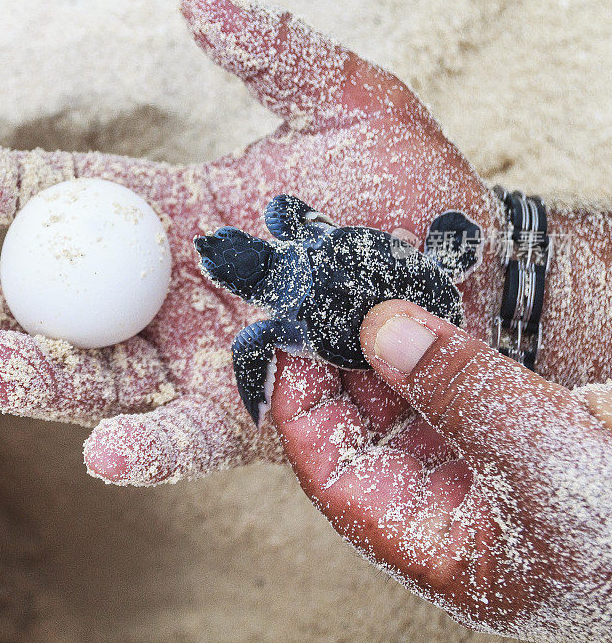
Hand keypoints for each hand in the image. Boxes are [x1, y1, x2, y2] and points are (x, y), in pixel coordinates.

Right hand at [0, 0, 503, 485]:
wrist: (475, 275)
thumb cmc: (410, 188)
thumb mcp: (344, 99)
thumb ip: (267, 48)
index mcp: (182, 211)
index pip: (76, 198)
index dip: (10, 189)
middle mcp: (175, 287)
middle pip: (56, 300)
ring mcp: (206, 354)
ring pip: (100, 374)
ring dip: (37, 376)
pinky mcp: (251, 416)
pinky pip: (185, 434)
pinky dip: (143, 447)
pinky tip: (101, 449)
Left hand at [272, 299, 611, 641]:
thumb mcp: (545, 462)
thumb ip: (461, 390)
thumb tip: (382, 326)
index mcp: (435, 544)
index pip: (335, 476)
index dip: (301, 408)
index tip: (285, 341)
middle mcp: (447, 503)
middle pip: (363, 426)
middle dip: (338, 361)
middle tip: (318, 295)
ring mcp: (478, 460)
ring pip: (405, 393)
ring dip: (382, 341)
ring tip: (357, 285)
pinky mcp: (510, 422)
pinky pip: (450, 375)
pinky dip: (431, 338)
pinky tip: (415, 298)